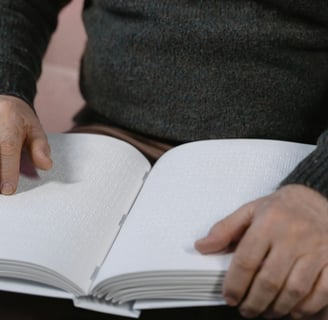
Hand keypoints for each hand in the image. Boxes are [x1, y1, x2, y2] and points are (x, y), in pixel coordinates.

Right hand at [0, 95, 51, 193]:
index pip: (7, 147)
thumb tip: (46, 165)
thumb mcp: (36, 130)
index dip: (7, 170)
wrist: (4, 105)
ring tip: (3, 179)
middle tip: (4, 187)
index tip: (8, 189)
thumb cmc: (21, 120)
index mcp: (9, 119)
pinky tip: (1, 172)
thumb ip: (40, 148)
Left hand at [195, 184, 327, 318]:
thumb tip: (202, 246)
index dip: (235, 284)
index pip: (246, 260)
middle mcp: (293, 236)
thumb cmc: (279, 207)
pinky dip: (306, 308)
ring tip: (265, 311)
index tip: (229, 297)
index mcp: (268, 222)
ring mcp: (316, 249)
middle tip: (245, 310)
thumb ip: (225, 229)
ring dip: (277, 308)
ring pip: (294, 290)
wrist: (314, 199)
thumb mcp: (249, 211)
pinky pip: (322, 292)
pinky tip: (292, 310)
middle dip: (254, 302)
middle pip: (269, 280)